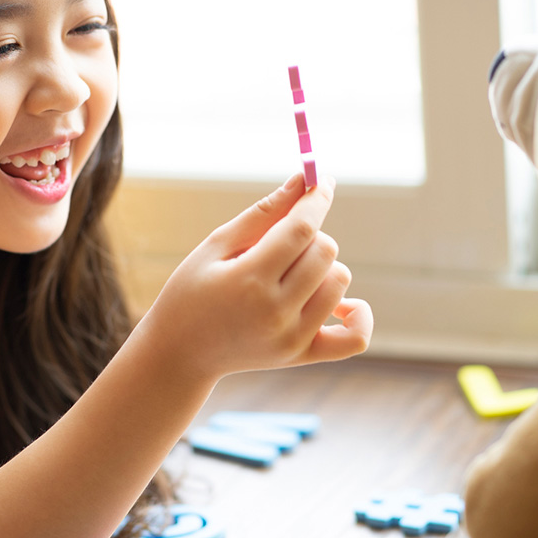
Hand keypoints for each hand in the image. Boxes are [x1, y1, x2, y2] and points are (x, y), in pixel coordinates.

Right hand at [146, 173, 372, 379]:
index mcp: (248, 281)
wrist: (180, 352)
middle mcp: (275, 313)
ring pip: (340, 281)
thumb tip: (303, 181)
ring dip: (322, 268)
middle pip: (325, 251)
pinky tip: (339, 303)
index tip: (320, 181)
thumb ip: (263, 214)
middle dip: (309, 235)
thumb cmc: (191, 292)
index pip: (301, 229)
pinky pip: (354, 338)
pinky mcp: (302, 356)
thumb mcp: (216, 246)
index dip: (316, 199)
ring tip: (290, 274)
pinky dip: (357, 314)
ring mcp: (292, 339)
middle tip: (279, 243)